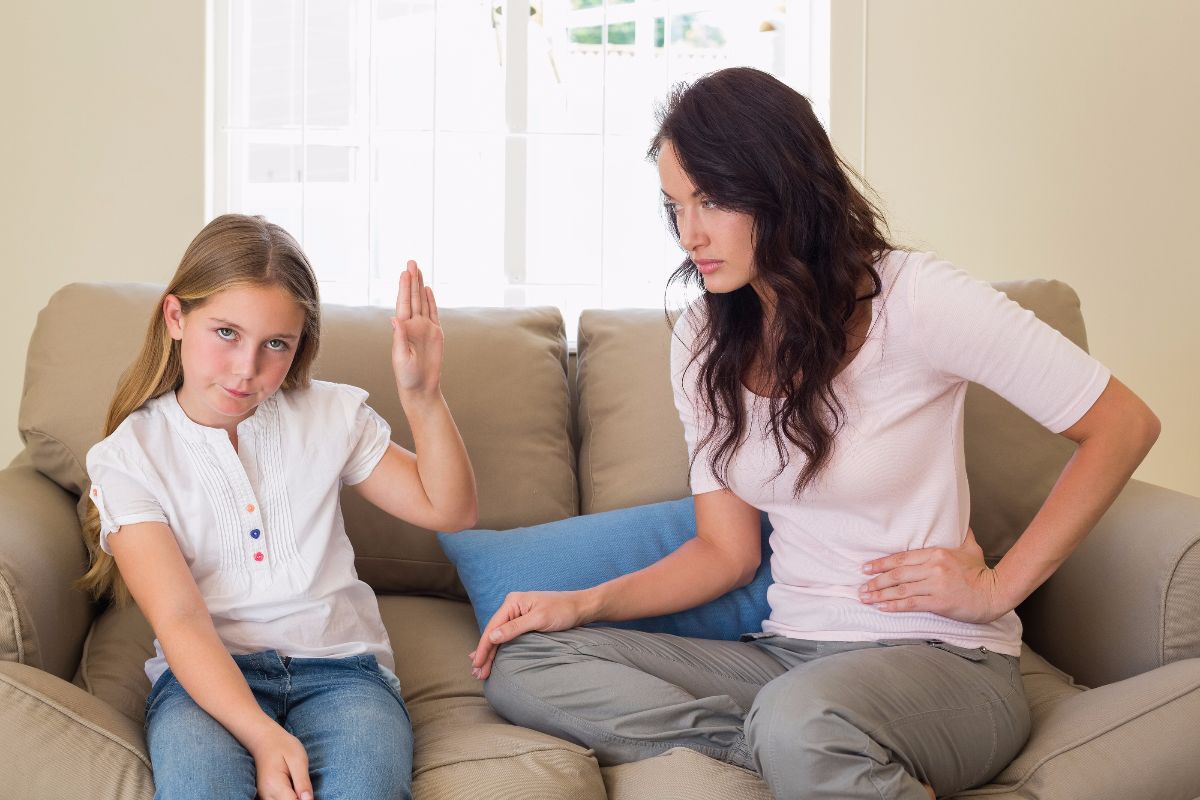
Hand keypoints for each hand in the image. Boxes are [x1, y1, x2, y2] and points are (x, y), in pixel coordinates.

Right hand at [247, 723, 312, 799]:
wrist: (265, 740)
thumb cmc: (284, 746)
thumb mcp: (299, 760)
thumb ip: (303, 782)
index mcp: (275, 785)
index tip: (309, 793)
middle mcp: (266, 795)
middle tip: (304, 785)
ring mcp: (264, 797)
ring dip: (293, 798)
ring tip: (299, 786)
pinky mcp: (266, 796)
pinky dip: (288, 798)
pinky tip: (294, 789)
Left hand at [391, 260, 443, 397]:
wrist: (421, 388)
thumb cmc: (407, 377)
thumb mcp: (401, 358)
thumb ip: (399, 338)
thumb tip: (395, 319)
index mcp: (403, 330)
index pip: (404, 304)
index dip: (404, 288)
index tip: (405, 273)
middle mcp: (413, 326)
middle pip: (413, 298)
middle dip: (412, 280)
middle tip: (412, 262)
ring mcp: (424, 329)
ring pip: (423, 302)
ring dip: (420, 286)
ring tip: (418, 269)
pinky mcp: (435, 334)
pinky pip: (433, 313)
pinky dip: (431, 301)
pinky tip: (428, 289)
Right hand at [469, 590, 593, 679]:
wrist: (581, 607)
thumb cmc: (563, 610)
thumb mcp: (539, 619)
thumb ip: (514, 628)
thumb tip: (492, 637)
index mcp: (513, 602)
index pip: (493, 627)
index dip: (484, 647)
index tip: (477, 664)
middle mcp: (512, 606)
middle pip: (493, 632)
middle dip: (485, 653)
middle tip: (477, 673)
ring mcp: (517, 613)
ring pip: (499, 635)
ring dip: (490, 653)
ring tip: (481, 670)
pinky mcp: (524, 621)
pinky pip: (507, 636)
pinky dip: (500, 648)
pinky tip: (492, 657)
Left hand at [858, 529, 1009, 623]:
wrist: (996, 592)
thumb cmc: (981, 572)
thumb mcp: (970, 548)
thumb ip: (960, 535)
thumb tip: (958, 522)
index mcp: (937, 553)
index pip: (902, 558)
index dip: (882, 563)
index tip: (867, 567)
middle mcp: (933, 568)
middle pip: (897, 573)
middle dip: (876, 580)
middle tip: (861, 585)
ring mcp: (935, 585)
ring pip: (901, 589)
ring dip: (880, 594)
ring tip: (865, 597)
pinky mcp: (939, 602)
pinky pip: (911, 603)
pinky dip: (894, 606)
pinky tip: (882, 607)